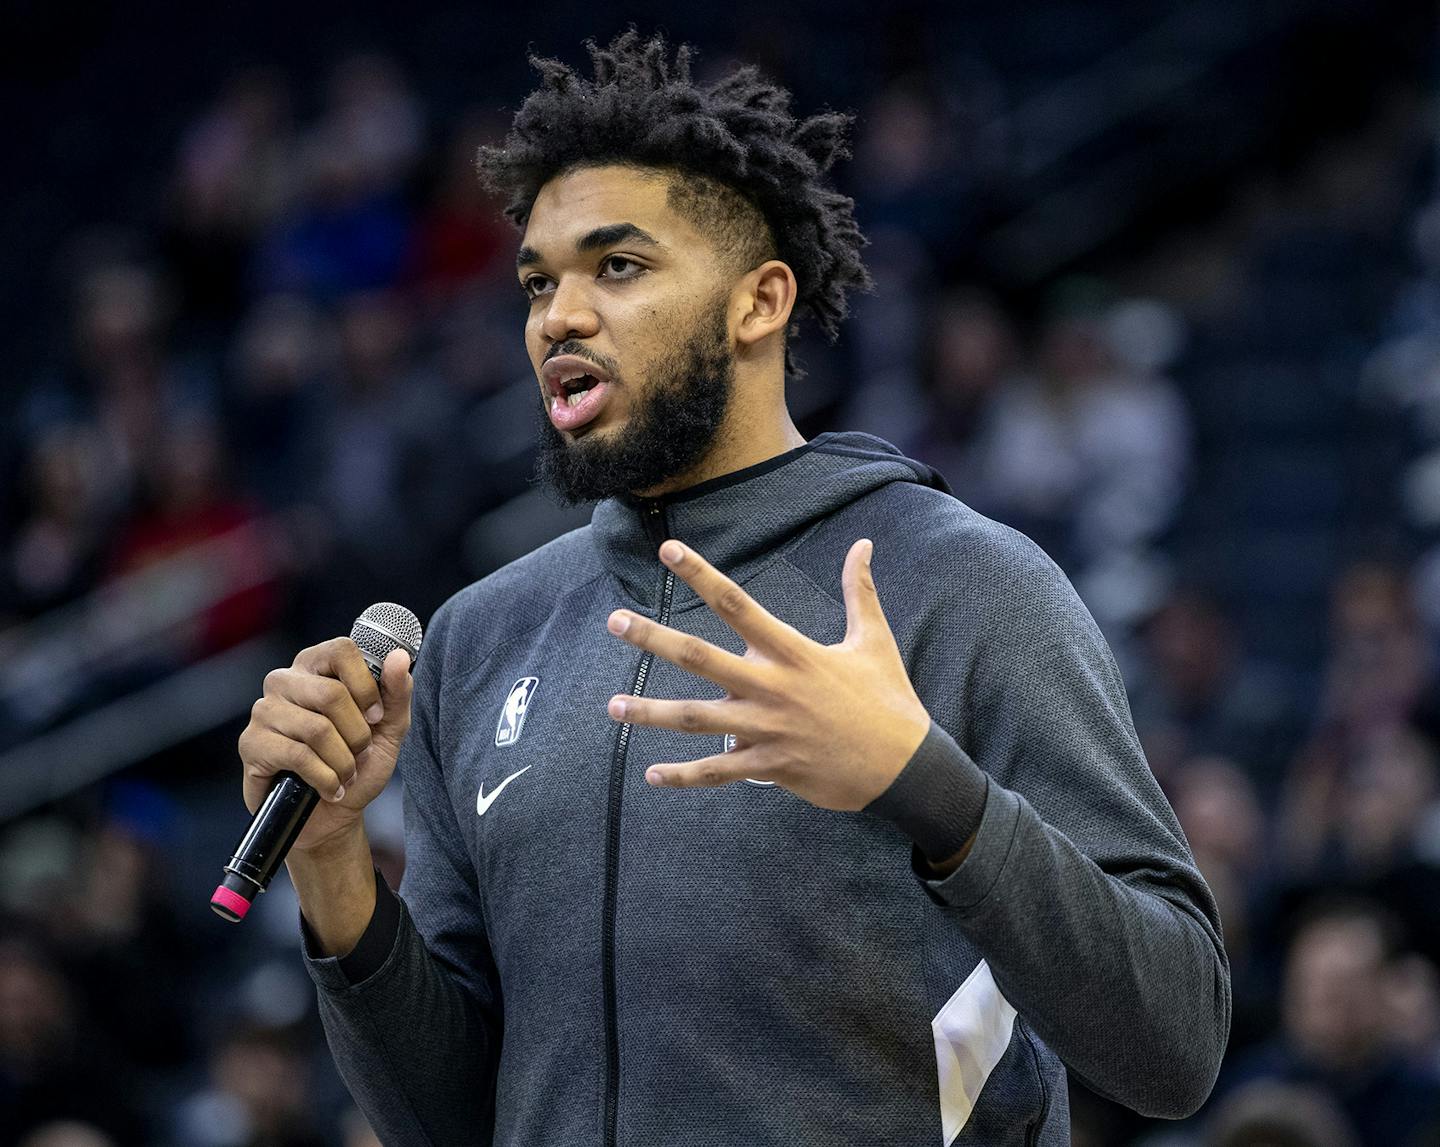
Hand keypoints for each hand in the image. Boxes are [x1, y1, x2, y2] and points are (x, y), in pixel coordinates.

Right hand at [237, 638, 413, 852]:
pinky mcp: (251, 744)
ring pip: (317, 729)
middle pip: (331, 694)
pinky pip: (298, 756)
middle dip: (358, 734)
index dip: (366, 686)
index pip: (342, 650)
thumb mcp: (390, 728)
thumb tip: (399, 657)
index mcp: (317, 666)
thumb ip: (397, 692)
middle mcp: (285, 681)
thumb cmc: (360, 764)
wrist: (333, 814)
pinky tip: (329, 788)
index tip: (376, 716)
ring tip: (346, 773)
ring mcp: (264, 711)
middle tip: (360, 753)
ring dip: (344, 761)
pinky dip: (325, 779)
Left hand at [605, 538, 931, 811]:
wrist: (907, 767)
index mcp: (794, 652)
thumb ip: (860, 591)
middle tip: (615, 622)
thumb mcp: (874, 641)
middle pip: (701, 658)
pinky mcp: (770, 767)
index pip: (737, 604)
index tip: (668, 551)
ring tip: (613, 706)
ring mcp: (767, 730)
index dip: (701, 574)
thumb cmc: (889, 700)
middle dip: (654, 639)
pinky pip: (718, 772)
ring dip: (652, 713)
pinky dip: (684, 776)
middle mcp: (773, 688)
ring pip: (697, 720)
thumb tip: (863, 544)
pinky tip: (653, 775)